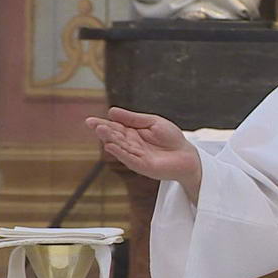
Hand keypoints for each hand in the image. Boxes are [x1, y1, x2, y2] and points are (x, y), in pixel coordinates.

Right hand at [85, 107, 200, 192]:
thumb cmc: (171, 138)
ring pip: (120, 147)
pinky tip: (111, 146)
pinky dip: (120, 152)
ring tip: (101, 130)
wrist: (186, 155)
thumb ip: (133, 119)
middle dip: (104, 131)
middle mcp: (131, 145)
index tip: (90, 121)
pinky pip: (129, 158)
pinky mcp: (141, 166)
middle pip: (115, 137)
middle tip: (94, 124)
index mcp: (132, 133)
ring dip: (110, 139)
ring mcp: (135, 156)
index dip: (102, 124)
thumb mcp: (152, 122)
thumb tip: (111, 111)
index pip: (114, 127)